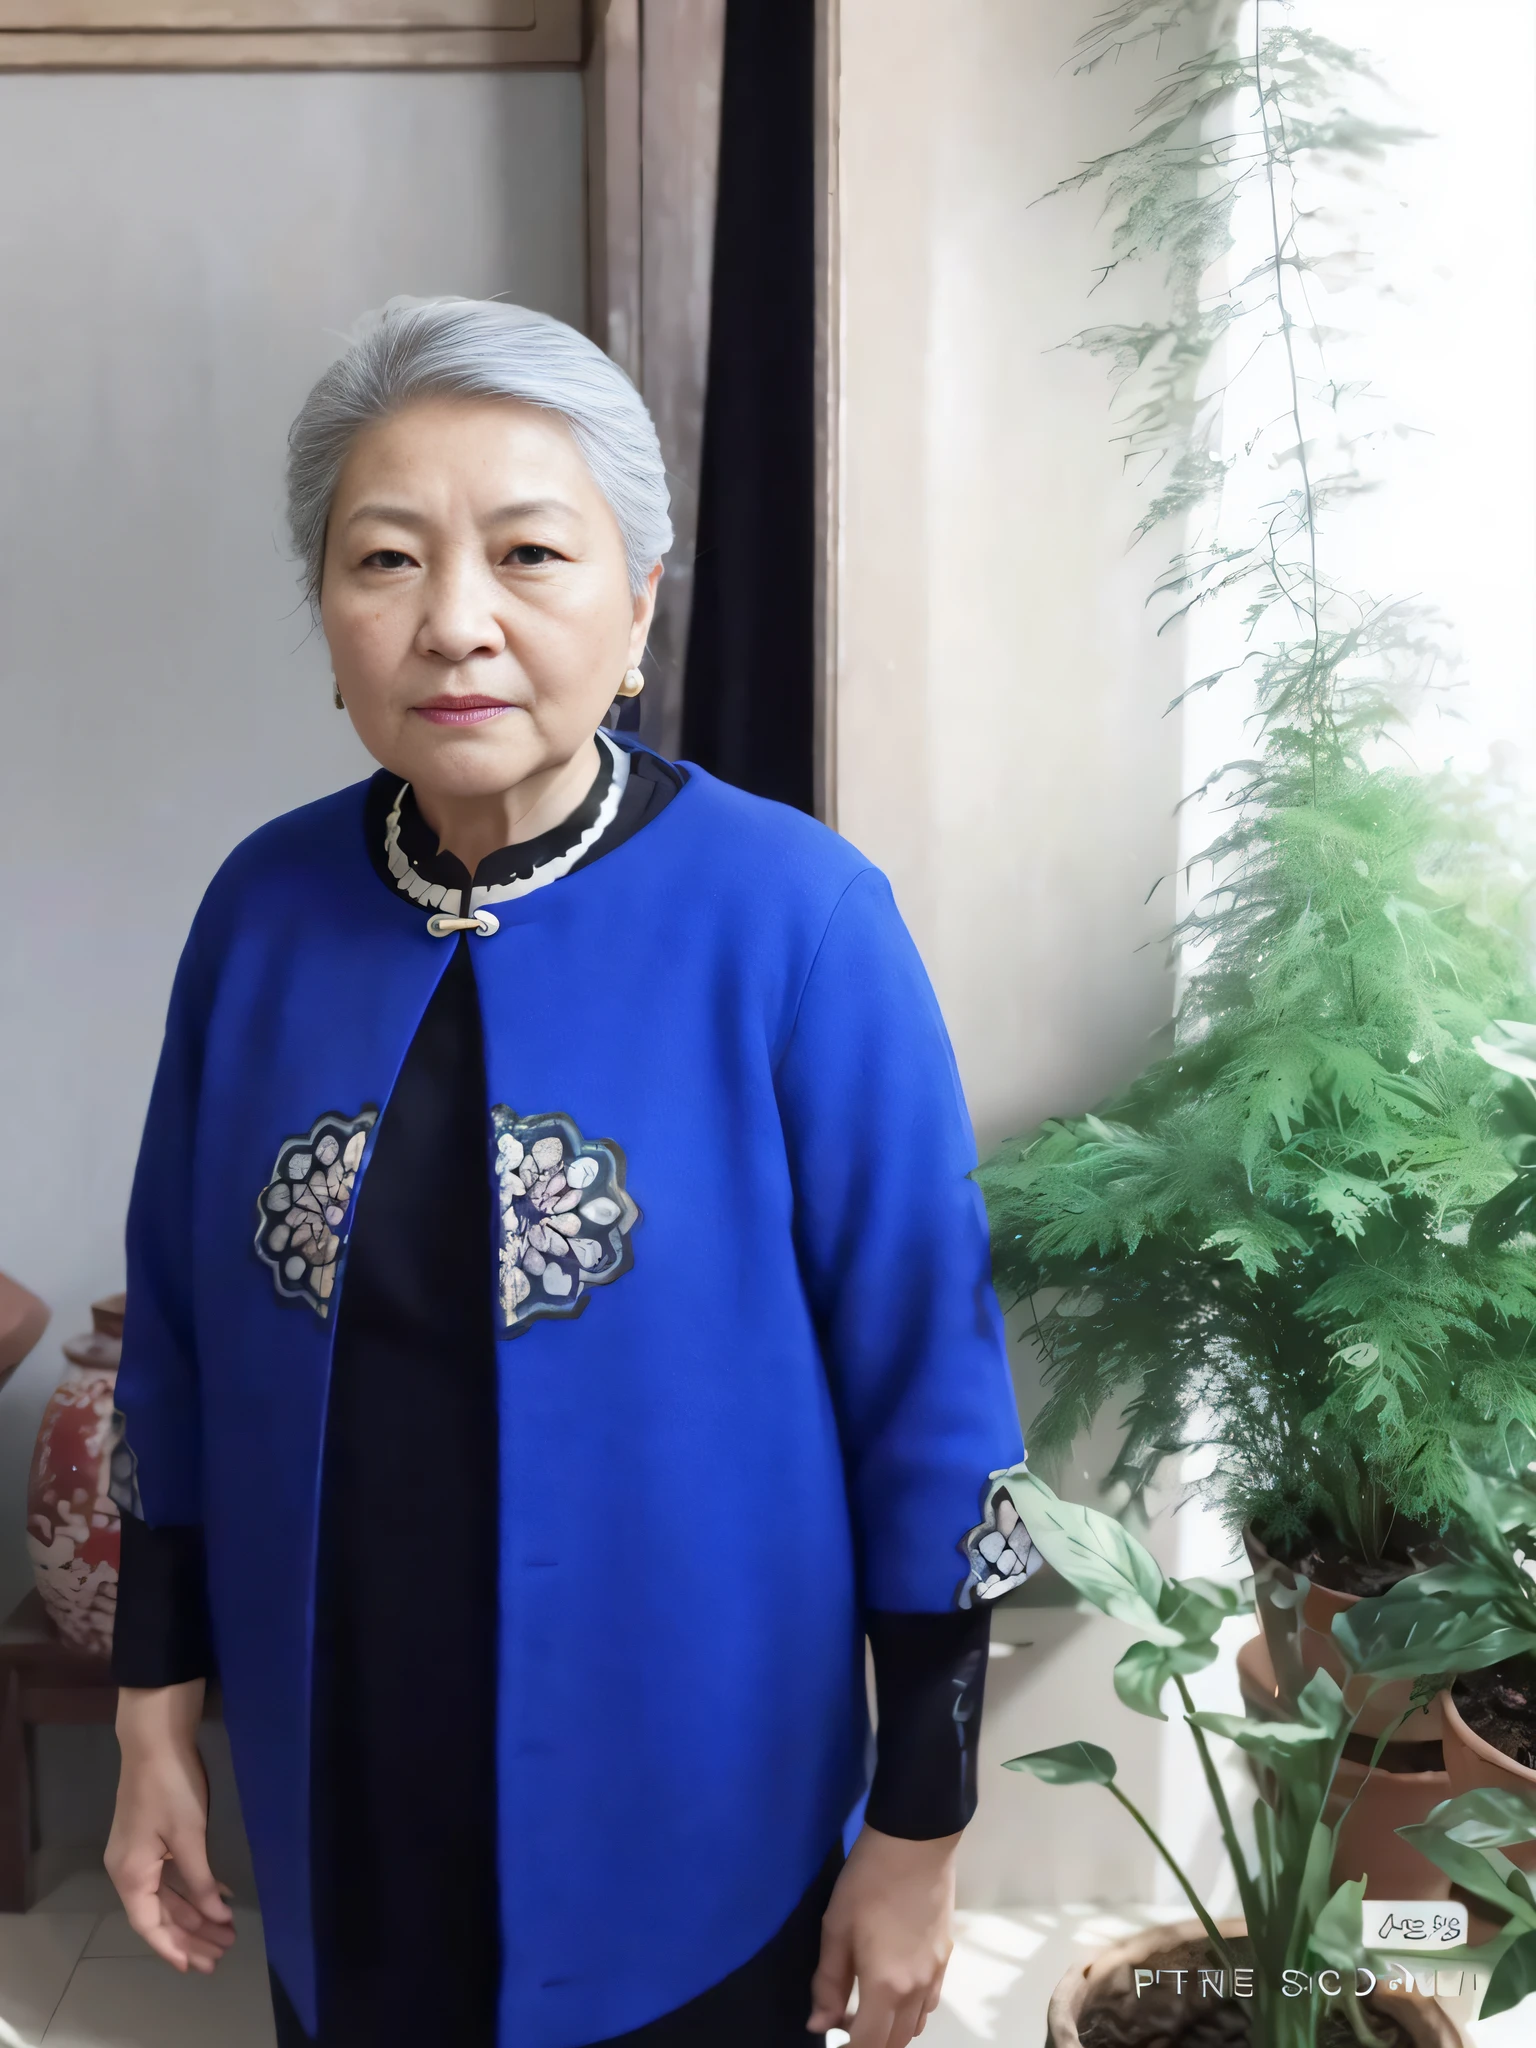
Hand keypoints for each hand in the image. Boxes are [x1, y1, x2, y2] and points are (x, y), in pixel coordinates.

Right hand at [107, 1681, 235, 1973]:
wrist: (155, 1739)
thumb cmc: (170, 1788)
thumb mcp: (189, 1836)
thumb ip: (200, 1880)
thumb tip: (215, 1916)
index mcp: (130, 1874)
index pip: (149, 1925)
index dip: (173, 1948)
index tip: (196, 1966)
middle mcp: (130, 1869)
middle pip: (161, 1913)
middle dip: (191, 1934)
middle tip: (223, 1953)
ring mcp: (140, 1853)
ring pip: (168, 1894)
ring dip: (196, 1912)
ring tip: (226, 1932)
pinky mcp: (152, 1838)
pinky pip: (172, 1874)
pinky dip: (194, 1886)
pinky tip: (219, 1895)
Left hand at [807, 1823, 958, 2045]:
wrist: (915, 1842)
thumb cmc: (867, 1881)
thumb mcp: (836, 1928)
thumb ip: (827, 1983)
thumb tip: (819, 2024)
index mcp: (886, 1986)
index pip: (867, 2043)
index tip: (831, 2037)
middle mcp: (917, 1990)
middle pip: (895, 2042)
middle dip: (868, 2042)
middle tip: (843, 2020)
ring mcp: (936, 1975)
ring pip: (916, 2027)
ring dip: (891, 2031)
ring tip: (866, 2007)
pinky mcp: (946, 1957)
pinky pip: (930, 2004)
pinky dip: (911, 2013)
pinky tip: (894, 1989)